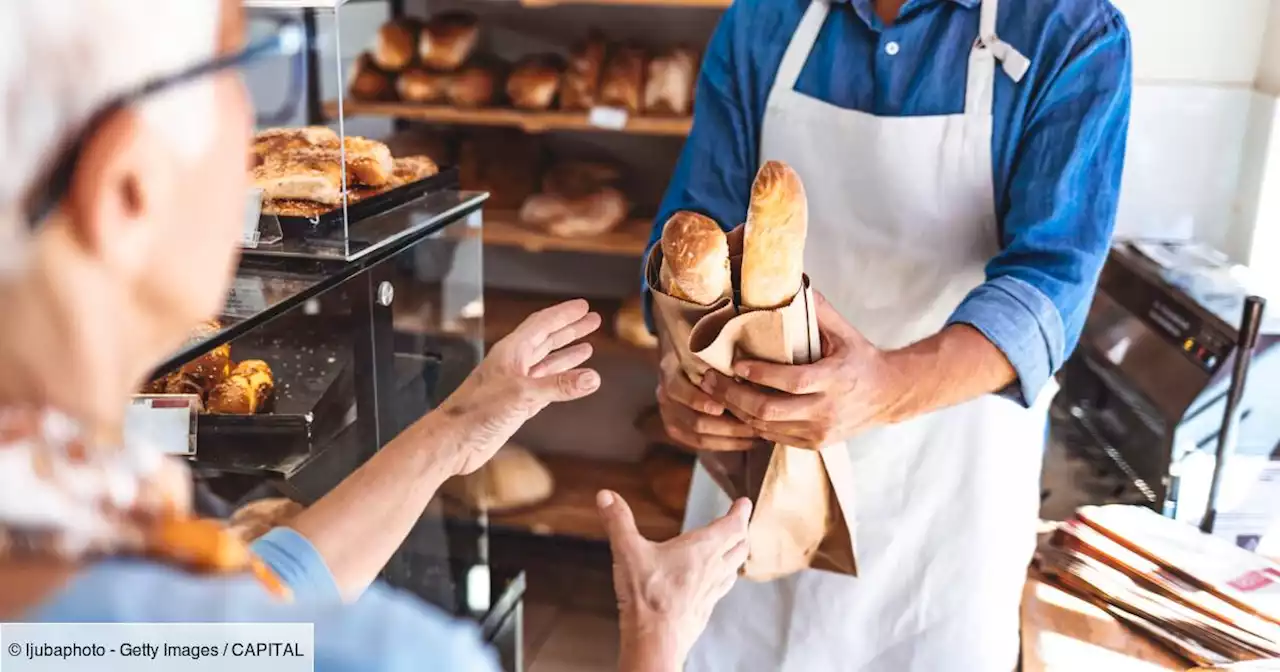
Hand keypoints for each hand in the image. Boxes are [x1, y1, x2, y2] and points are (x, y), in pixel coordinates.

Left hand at [440, 299, 601, 474]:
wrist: (453, 441)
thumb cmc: (476, 412)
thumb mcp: (522, 394)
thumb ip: (558, 385)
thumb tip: (592, 378)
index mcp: (511, 352)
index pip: (542, 324)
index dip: (563, 314)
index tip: (584, 307)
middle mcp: (513, 364)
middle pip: (546, 339)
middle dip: (569, 330)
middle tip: (592, 321)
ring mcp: (515, 384)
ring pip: (546, 362)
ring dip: (567, 354)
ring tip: (588, 346)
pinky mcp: (517, 404)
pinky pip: (545, 385)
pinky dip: (560, 380)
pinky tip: (573, 379)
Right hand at [599, 490, 750, 670]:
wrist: (655, 640)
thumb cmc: (648, 597)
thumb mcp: (627, 551)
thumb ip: (618, 521)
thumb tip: (607, 496)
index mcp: (702, 549)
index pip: (733, 525)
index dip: (741, 512)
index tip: (744, 503)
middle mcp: (714, 569)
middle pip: (740, 546)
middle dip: (741, 531)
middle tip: (740, 522)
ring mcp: (712, 591)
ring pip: (734, 568)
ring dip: (736, 555)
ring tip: (732, 549)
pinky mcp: (705, 609)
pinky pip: (721, 589)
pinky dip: (723, 578)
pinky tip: (713, 582)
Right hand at [657, 349, 758, 451]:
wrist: (682, 358)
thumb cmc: (702, 348)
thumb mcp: (705, 344)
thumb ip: (717, 353)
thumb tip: (741, 368)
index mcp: (669, 370)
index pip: (677, 389)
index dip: (698, 400)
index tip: (722, 406)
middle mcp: (664, 395)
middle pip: (695, 420)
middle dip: (728, 425)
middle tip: (755, 424)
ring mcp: (668, 414)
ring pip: (700, 436)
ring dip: (731, 438)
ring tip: (756, 435)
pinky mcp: (676, 429)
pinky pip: (700, 444)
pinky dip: (725, 445)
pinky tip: (747, 442)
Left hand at [699, 292, 900, 448]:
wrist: (889, 395)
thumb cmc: (859, 357)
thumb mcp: (843, 330)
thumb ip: (816, 308)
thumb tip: (789, 279)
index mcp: (835, 379)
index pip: (792, 381)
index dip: (760, 374)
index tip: (734, 363)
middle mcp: (827, 410)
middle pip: (770, 410)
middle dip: (734, 396)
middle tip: (709, 379)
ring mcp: (820, 432)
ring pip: (766, 428)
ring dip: (736, 411)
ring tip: (714, 392)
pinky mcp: (814, 444)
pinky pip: (773, 438)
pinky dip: (751, 424)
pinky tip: (735, 408)